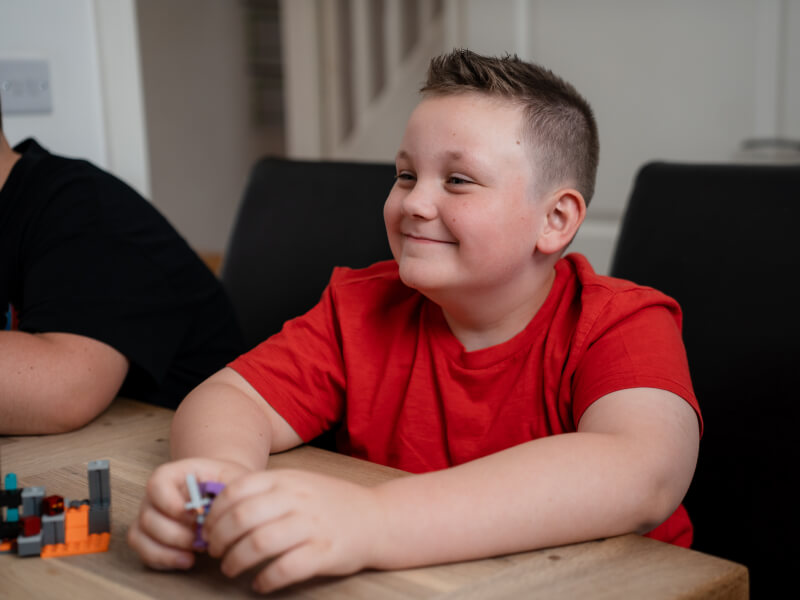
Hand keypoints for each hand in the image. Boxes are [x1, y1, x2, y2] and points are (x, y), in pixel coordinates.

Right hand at [127, 457, 249, 569]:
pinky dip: (163, 560)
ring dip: (169, 549)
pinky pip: (144, 551)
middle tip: (201, 539)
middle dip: (176, 534)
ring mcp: (149, 516)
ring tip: (197, 551)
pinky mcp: (149, 537)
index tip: (196, 516)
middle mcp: (155, 496)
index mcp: (173, 475)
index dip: (171, 504)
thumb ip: (227, 489)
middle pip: (148, 516)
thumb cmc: (225, 484)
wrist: (221, 492)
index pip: (156, 484)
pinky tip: (188, 560)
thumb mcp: (232, 478)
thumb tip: (218, 511)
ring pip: (141, 535)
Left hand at [204, 469, 383, 592]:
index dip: (214, 512)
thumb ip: (266, 492)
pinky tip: (261, 584)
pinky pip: (285, 569)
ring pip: (258, 544)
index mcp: (286, 480)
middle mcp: (297, 499)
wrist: (377, 518)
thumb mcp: (299, 484)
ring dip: (236, 562)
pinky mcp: (324, 552)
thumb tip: (221, 509)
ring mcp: (311, 525)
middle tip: (216, 552)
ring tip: (232, 569)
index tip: (208, 528)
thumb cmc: (331, 503)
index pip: (236, 490)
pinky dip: (266, 580)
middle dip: (219, 539)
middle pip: (241, 518)